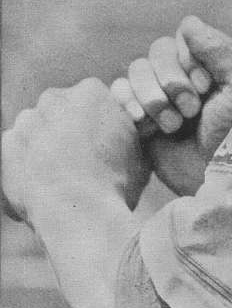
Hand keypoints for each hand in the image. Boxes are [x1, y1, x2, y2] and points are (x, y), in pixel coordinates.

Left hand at [2, 78, 147, 223]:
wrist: (80, 215)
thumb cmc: (116, 183)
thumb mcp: (141, 149)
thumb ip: (131, 128)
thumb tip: (135, 122)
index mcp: (91, 92)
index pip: (93, 100)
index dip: (100, 124)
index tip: (105, 146)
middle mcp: (54, 98)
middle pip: (62, 111)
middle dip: (69, 130)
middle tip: (83, 162)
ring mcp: (26, 122)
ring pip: (37, 129)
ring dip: (45, 146)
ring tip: (62, 178)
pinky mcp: (5, 147)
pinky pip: (16, 152)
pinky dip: (26, 166)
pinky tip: (43, 186)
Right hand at [111, 16, 231, 195]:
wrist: (217, 179)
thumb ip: (218, 51)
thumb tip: (189, 22)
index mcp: (209, 64)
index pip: (183, 36)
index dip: (189, 58)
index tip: (207, 85)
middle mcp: (183, 75)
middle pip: (157, 51)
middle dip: (171, 80)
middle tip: (191, 110)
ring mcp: (160, 96)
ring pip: (136, 70)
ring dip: (153, 96)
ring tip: (173, 125)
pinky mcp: (140, 118)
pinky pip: (118, 94)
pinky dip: (128, 103)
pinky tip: (143, 122)